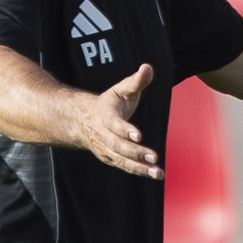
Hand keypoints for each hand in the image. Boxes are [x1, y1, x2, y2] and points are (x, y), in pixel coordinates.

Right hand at [74, 64, 161, 179]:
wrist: (84, 121)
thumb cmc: (110, 103)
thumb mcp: (121, 89)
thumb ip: (136, 81)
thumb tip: (148, 68)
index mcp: (105, 115)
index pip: (114, 124)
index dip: (124, 129)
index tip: (138, 135)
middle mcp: (103, 134)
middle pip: (118, 146)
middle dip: (136, 152)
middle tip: (154, 157)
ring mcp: (106, 148)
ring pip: (122, 160)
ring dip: (140, 167)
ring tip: (158, 172)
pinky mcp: (111, 157)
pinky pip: (125, 166)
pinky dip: (139, 171)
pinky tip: (155, 174)